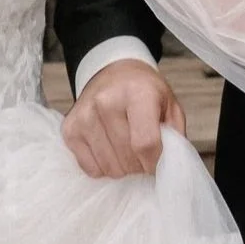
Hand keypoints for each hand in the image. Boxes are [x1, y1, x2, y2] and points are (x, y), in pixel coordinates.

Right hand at [62, 59, 186, 180]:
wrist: (115, 74)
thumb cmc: (146, 94)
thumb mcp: (171, 107)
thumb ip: (174, 138)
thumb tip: (168, 169)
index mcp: (138, 92)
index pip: (146, 143)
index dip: (154, 163)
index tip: (157, 164)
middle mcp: (106, 101)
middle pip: (127, 159)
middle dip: (140, 167)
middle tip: (143, 156)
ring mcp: (84, 115)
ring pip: (109, 167)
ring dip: (122, 168)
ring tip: (127, 151)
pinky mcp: (69, 129)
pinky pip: (90, 168)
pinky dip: (104, 168)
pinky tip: (110, 151)